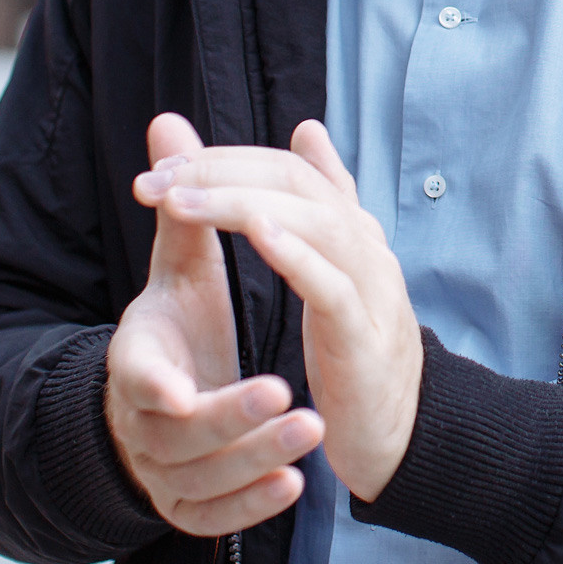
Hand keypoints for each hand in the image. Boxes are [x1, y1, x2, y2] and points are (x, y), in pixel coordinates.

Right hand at [106, 113, 324, 534]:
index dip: (154, 386)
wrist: (162, 407)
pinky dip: (254, 504)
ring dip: (257, 458)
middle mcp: (141, 422)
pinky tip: (295, 485)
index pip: (131, 377)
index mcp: (134, 361)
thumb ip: (184, 205)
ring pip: (203, 480)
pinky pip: (215, 517)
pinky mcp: (190, 505)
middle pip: (178, 434)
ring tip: (313, 432)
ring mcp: (163, 470)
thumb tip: (169, 122)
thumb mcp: (177, 270)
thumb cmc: (174, 327)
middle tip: (291, 398)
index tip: (182, 391)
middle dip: (234, 418)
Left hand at [137, 119, 423, 501]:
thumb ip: (323, 201)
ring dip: (244, 205)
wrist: (402, 434)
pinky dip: (297, 256)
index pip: (290, 170)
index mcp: (352, 232)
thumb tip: (309, 129)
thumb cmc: (357, 351)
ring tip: (185, 201)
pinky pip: (334, 287)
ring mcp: (372, 291)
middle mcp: (366, 250)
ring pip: (316, 224)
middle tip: (161, 178)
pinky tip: (259, 236)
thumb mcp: (334, 267)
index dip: (227, 160)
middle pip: (299, 186)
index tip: (166, 165)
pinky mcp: (365, 340)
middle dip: (224, 174)